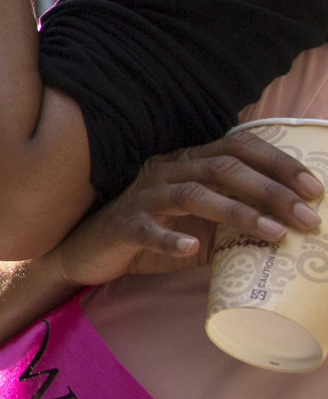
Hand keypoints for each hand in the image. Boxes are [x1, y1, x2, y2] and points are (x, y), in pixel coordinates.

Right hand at [51, 131, 323, 287]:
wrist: (94, 251)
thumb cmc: (157, 232)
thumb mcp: (204, 221)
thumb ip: (237, 217)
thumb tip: (294, 229)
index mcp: (189, 162)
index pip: (238, 147)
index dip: (278, 163)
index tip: (315, 189)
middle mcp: (167, 170)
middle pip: (223, 168)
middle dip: (271, 191)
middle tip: (308, 217)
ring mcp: (143, 196)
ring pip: (193, 194)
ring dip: (239, 212)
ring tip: (274, 233)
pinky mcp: (124, 226)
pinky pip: (148, 229)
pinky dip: (171, 238)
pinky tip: (192, 247)